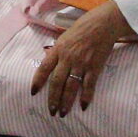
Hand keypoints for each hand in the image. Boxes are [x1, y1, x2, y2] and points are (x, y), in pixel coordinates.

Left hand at [30, 1, 129, 115]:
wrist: (104, 23)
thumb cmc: (83, 27)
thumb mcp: (65, 36)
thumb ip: (57, 50)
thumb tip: (48, 61)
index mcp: (58, 49)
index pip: (44, 68)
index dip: (38, 81)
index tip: (33, 93)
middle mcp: (68, 58)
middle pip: (57, 82)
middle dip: (53, 98)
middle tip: (51, 111)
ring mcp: (82, 63)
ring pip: (71, 86)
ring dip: (66, 101)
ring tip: (63, 113)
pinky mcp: (95, 66)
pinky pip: (89, 84)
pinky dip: (86, 96)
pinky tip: (83, 106)